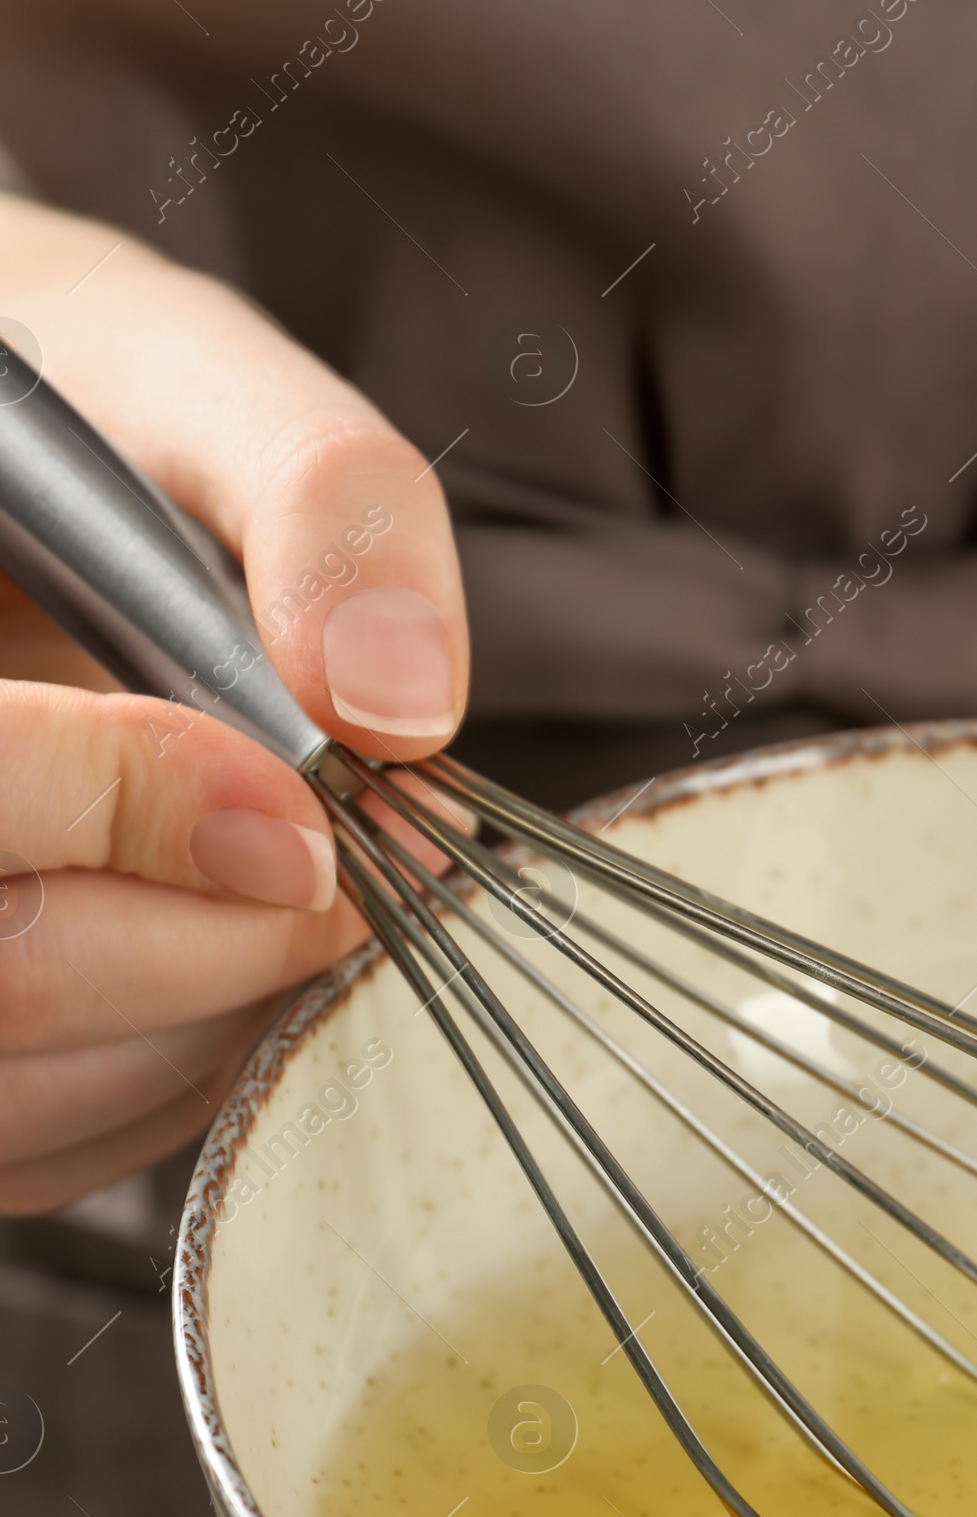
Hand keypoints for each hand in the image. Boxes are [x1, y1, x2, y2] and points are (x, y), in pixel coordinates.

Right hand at [0, 190, 468, 1212]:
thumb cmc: (92, 426)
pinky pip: (91, 1133)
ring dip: (236, 997)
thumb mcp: (189, 384)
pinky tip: (231, 933)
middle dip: (235, 930)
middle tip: (355, 854)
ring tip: (288, 870)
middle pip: (19, 980)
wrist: (25, 500)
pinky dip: (211, 1049)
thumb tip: (399, 702)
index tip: (303, 806)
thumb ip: (311, 497)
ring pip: (57, 1085)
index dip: (135, 806)